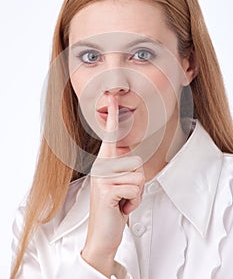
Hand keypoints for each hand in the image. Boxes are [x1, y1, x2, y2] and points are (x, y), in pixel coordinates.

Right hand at [81, 94, 144, 276]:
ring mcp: (103, 178)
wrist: (102, 233)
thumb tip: (129, 153)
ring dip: (136, 194)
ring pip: (138, 176)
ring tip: (122, 201)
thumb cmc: (113, 206)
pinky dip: (133, 202)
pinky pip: (135, 188)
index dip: (112, 116)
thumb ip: (122, 167)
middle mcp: (102, 166)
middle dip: (137, 182)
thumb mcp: (119, 183)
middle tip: (124, 195)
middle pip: (136, 161)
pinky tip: (120, 208)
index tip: (112, 97)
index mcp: (105, 163)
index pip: (110, 135)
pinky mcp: (107, 190)